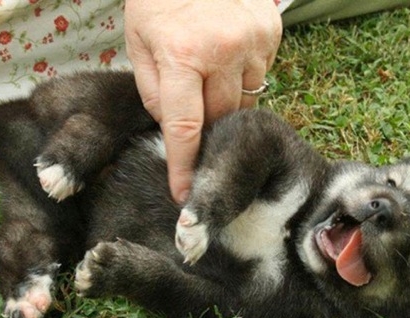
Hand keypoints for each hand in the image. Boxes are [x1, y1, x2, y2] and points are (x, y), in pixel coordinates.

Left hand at [124, 0, 281, 203]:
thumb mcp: (138, 43)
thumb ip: (153, 92)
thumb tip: (175, 131)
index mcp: (180, 55)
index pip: (183, 128)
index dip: (184, 166)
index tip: (184, 195)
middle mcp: (222, 50)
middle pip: (220, 117)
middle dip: (206, 122)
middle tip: (194, 102)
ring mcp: (253, 39)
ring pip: (244, 98)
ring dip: (226, 94)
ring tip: (209, 64)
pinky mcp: (271, 31)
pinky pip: (260, 73)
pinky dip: (242, 71)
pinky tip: (227, 50)